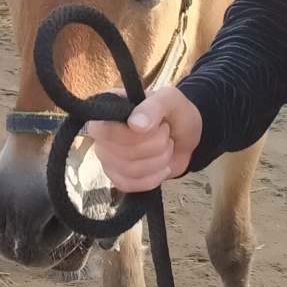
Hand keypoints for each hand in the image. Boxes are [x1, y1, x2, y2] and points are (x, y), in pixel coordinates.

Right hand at [84, 86, 202, 192]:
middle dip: (156, 146)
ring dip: (158, 161)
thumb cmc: (176, 114)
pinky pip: (128, 185)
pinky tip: (162, 167)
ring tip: (166, 148)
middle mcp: (101, 132)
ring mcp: (107, 156)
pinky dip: (152, 179)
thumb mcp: (171, 100)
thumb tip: (135, 125)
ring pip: (129, 171)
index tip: (158, 126)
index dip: (132, 134)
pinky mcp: (117, 175)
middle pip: (122, 152)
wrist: (185, 137)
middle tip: (167, 135)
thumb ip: (154, 107)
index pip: (103, 129)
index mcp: (109, 107)